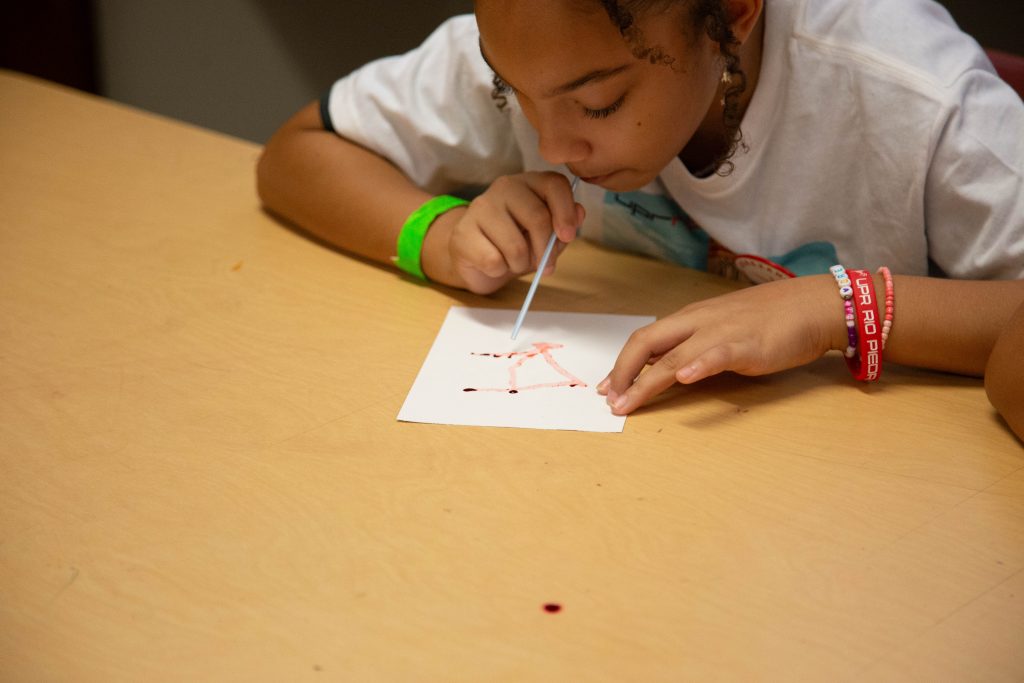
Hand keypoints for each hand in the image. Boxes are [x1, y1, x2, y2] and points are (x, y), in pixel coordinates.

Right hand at [422, 172, 583, 293]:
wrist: (478, 258)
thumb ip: (563, 227)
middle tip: (545, 266)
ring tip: (514, 262)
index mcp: (530, 183)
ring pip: (515, 245)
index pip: (554, 184)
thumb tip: (579, 213)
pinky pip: (493, 260)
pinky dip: (499, 271)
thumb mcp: (546, 237)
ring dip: (520, 264)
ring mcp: (480, 207)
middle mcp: (504, 187)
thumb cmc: (517, 243)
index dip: (565, 211)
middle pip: (537, 217)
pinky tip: (494, 263)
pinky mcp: (462, 232)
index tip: (568, 236)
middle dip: (544, 250)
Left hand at [598, 275, 844, 413]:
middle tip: (610, 401)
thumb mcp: (723, 328)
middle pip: (647, 343)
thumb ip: (696, 344)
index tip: (606, 387)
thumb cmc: (770, 319)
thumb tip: (669, 368)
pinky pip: (717, 354)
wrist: (813, 306)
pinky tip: (683, 378)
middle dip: (622, 373)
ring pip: (673, 355)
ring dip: (646, 381)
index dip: (621, 364)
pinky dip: (698, 365)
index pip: (645, 339)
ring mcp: (721, 332)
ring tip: (628, 403)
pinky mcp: (747, 345)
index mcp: (691, 319)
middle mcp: (698, 322)